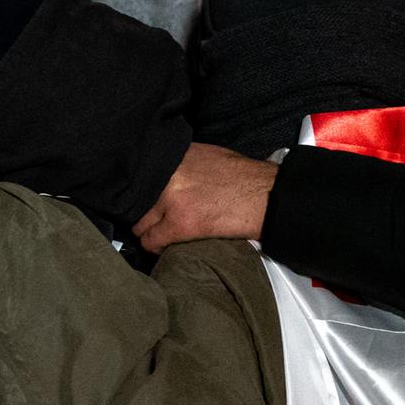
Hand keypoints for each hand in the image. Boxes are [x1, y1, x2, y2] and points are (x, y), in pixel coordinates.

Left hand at [133, 143, 278, 252]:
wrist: (267, 195)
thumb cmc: (244, 177)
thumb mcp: (208, 157)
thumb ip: (182, 166)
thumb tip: (167, 178)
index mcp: (176, 157)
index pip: (143, 177)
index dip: (144, 192)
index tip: (147, 201)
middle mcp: (169, 175)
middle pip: (137, 200)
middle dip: (143, 212)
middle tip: (152, 221)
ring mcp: (172, 199)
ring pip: (140, 223)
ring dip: (148, 230)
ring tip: (158, 235)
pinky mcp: (181, 223)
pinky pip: (152, 241)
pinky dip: (155, 247)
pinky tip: (163, 248)